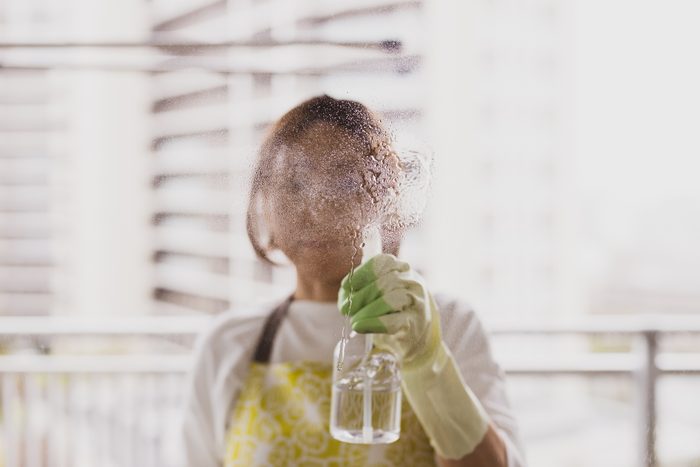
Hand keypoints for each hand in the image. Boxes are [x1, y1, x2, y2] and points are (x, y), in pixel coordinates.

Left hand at [337, 254, 440, 369]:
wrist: (416, 329)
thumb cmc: (391, 305)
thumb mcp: (379, 290)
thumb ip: (360, 289)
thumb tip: (344, 300)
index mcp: (401, 268)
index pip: (384, 262)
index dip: (362, 273)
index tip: (345, 285)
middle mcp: (412, 281)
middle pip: (387, 282)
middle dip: (362, 296)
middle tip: (345, 309)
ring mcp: (416, 302)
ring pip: (392, 299)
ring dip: (367, 310)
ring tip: (354, 320)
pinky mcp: (414, 323)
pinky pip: (394, 321)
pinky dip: (373, 323)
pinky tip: (360, 326)